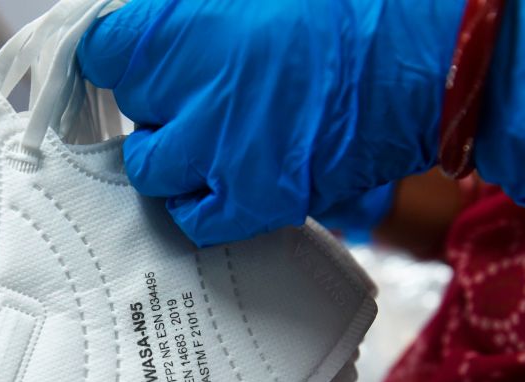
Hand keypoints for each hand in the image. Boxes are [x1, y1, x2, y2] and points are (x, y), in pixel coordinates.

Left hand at [77, 0, 461, 245]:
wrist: (425, 55)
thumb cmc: (350, 7)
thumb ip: (194, 13)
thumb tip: (152, 28)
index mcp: (177, 26)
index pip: (98, 51)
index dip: (113, 59)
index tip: (126, 65)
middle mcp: (185, 92)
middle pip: (133, 112)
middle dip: (161, 105)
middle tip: (201, 96)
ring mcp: (215, 153)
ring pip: (153, 169)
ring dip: (175, 156)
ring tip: (216, 141)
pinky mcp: (251, 200)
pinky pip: (194, 217)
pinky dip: (203, 204)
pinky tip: (230, 182)